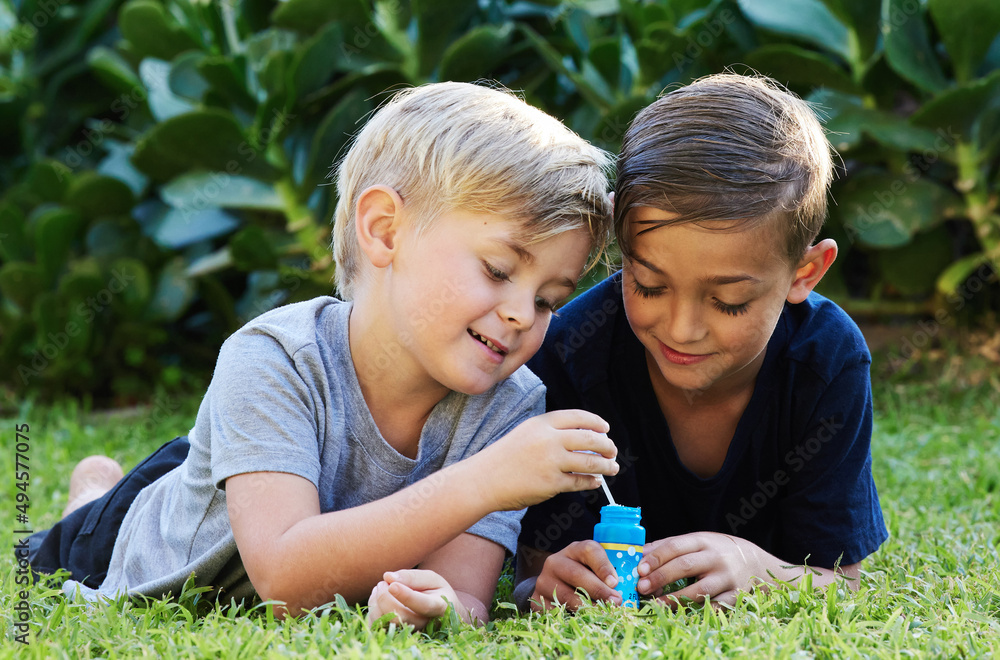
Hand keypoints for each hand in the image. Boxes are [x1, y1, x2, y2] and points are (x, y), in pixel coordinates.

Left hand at [367, 569, 459, 628]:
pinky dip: (372, 608)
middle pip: (399, 616)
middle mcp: (425, 625)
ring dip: (376, 600)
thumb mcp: (431, 579)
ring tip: (382, 587)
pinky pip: (375, 625)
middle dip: (384, 595)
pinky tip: (378, 599)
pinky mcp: (393, 636)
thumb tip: (388, 577)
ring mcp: (409, 634)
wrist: (438, 612)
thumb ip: (412, 577)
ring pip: (385, 622)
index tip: (392, 585)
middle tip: (384, 582)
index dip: (406, 596)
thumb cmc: (435, 591)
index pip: (423, 605)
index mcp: (439, 608)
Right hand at [472, 410, 617, 510]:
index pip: (579, 418)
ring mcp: (551, 462)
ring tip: (612, 468)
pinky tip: (595, 482)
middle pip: (591, 439)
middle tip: (612, 451)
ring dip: (606, 465)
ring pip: (591, 462)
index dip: (597, 423)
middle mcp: (549, 439)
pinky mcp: (552, 484)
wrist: (484, 480)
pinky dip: (591, 482)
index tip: (606, 429)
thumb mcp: (527, 433)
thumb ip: (552, 432)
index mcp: (542, 423)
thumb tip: (586, 437)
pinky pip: (580, 482)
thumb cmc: (505, 458)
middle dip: (607, 446)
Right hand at [530, 540, 622, 610]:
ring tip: (603, 614)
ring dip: (587, 607)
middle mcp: (555, 562)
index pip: (589, 550)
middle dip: (598, 590)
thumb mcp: (593, 568)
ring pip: (566, 596)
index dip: (603, 565)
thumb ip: (610, 573)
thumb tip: (631, 586)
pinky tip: (585, 620)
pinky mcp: (537, 600)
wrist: (552, 585)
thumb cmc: (582, 575)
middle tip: (616, 602)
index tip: (615, 582)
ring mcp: (543, 581)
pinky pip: (555, 611)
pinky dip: (571, 617)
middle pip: (576, 574)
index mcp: (574, 550)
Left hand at [637, 532, 764, 607]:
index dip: (657, 557)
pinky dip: (699, 611)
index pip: (676, 546)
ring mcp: (727, 577)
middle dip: (661, 577)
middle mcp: (716, 558)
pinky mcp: (735, 595)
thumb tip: (639, 555)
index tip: (640, 569)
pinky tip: (683, 614)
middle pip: (685, 566)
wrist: (751, 561)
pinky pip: (715, 606)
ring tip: (656, 604)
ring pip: (699, 589)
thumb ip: (667, 546)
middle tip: (642, 587)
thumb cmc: (713, 551)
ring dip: (676, 598)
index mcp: (702, 541)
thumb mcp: (694, 541)